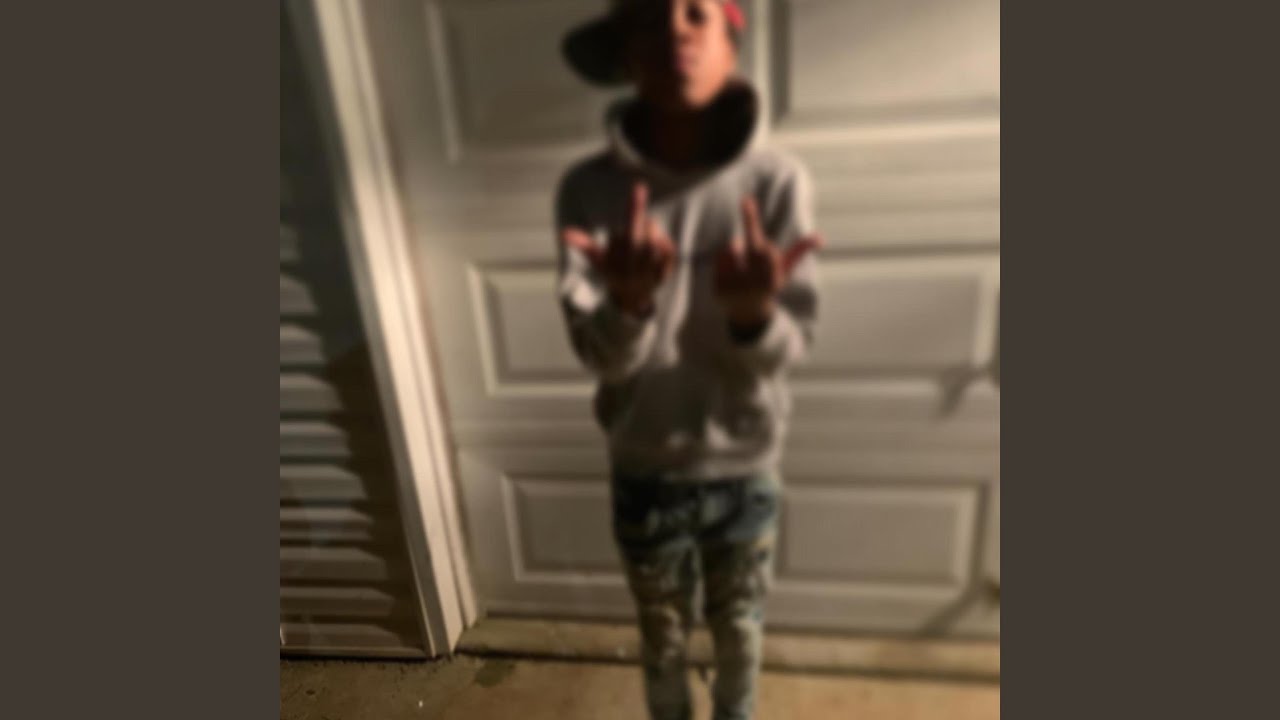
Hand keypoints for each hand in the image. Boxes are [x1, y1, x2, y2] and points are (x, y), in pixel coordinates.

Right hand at [561, 182, 675, 316]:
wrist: (633, 300)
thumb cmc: (614, 272)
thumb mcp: (597, 260)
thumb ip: (583, 244)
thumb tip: (562, 233)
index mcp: (612, 265)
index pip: (618, 237)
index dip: (625, 220)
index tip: (637, 190)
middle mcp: (629, 270)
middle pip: (634, 237)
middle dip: (636, 212)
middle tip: (639, 187)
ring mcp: (647, 272)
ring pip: (653, 241)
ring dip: (651, 228)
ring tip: (647, 226)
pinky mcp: (665, 273)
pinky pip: (668, 250)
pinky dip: (665, 240)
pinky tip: (658, 239)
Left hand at [715, 197, 822, 326]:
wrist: (747, 311)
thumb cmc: (769, 283)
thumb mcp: (784, 269)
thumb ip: (799, 251)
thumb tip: (821, 238)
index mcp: (772, 279)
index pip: (768, 251)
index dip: (766, 243)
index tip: (751, 205)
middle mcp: (755, 284)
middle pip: (752, 246)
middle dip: (751, 225)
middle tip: (746, 200)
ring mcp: (735, 287)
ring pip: (733, 247)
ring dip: (738, 247)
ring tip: (743, 261)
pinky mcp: (718, 288)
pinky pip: (719, 257)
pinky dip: (725, 257)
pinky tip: (730, 268)